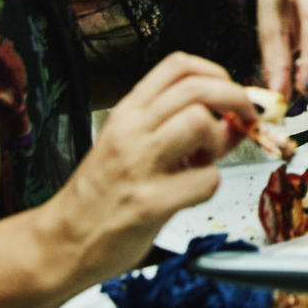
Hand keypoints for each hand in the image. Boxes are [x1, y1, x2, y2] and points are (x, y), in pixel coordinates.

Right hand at [37, 52, 255, 286]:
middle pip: (197, 87)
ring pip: (199, 123)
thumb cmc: (100, 196)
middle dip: (235, 98)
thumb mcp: (133, 149)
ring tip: (205, 162)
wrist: (62, 242)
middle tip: (245, 118)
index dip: (216, 72)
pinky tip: (192, 193)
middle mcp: (131, 131)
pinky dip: (210, 186)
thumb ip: (180, 132)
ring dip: (218, 141)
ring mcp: (138, 165)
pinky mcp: (148, 203)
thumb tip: (234, 122)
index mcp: (128, 113)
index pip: (178, 66)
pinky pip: (205, 180)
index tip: (230, 90)